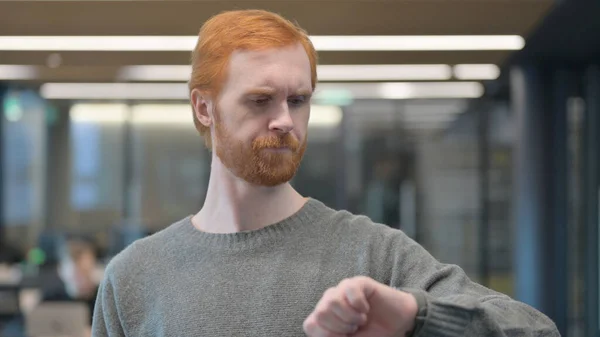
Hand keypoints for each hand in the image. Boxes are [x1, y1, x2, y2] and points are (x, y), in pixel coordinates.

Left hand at [303, 276, 417, 336]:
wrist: (397, 325)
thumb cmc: (371, 334)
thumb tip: (324, 334)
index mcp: (324, 317)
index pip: (310, 325)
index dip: (326, 335)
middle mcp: (330, 301)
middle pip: (320, 313)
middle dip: (340, 327)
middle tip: (355, 327)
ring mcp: (343, 289)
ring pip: (332, 301)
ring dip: (350, 316)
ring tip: (361, 319)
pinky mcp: (358, 282)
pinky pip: (350, 290)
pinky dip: (359, 305)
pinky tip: (366, 309)